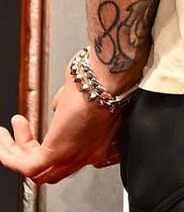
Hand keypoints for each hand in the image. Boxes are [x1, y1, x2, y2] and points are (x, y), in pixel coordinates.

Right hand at [0, 70, 124, 184]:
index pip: (70, 159)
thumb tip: (57, 106)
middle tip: (19, 134)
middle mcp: (87, 154)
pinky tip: (3, 137)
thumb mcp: (82, 97)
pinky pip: (26, 166)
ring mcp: (72, 156)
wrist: (105, 79)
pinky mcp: (57, 154)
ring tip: (5, 137)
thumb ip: (67, 107)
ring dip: (16, 154)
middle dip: (29, 154)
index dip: (51, 150)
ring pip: (37, 172)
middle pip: (52, 172)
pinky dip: (9, 154)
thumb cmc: (100, 80)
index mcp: (97, 142)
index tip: (35, 134)